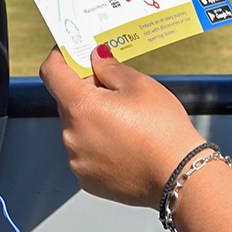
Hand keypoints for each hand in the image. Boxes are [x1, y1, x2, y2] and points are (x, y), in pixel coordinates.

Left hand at [41, 45, 207, 208]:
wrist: (178, 176)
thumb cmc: (163, 129)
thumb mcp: (140, 85)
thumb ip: (110, 68)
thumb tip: (96, 58)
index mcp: (81, 107)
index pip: (52, 73)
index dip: (59, 56)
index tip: (70, 51)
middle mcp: (71, 135)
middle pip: (67, 102)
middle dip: (85, 90)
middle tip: (113, 86)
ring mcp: (77, 160)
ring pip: (76, 128)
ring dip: (92, 118)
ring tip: (127, 120)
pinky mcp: (87, 180)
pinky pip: (85, 152)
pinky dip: (98, 143)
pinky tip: (125, 143)